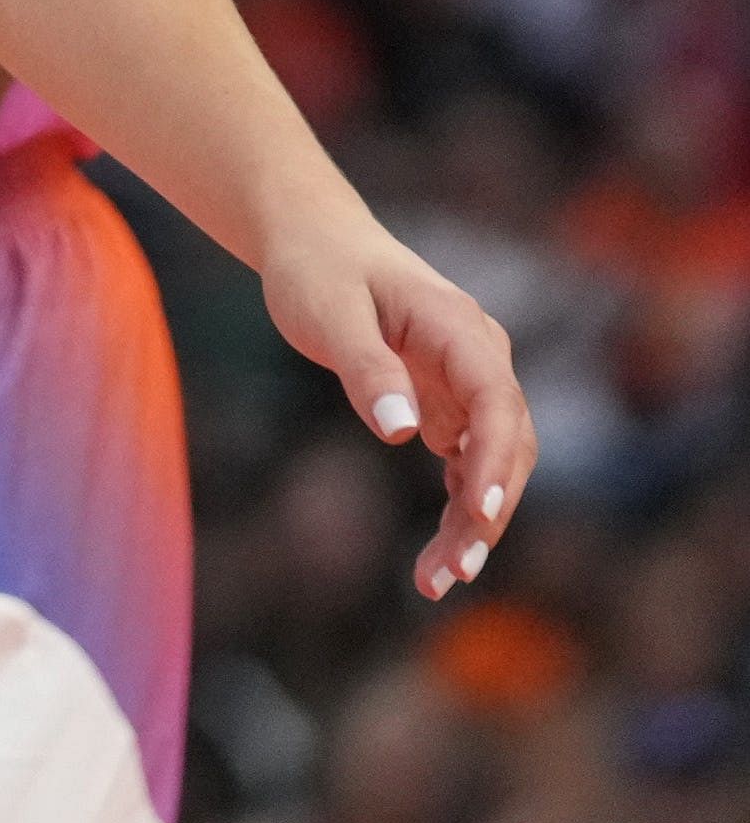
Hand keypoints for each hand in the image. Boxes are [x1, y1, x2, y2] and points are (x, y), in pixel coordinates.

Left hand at [260, 211, 534, 599]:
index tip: (478, 511)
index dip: (495, 460)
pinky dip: (458, 509)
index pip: (498, 402)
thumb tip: (403, 433)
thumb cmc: (318, 269)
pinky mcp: (450, 404)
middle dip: (485, 513)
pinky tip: (439, 556)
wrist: (316, 242)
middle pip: (507, 445)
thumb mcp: (327, 311)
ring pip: (492, 464)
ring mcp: (469, 384)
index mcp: (460, 329)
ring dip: (474, 523)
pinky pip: (467, 464)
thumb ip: (365, 368)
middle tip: (449, 573)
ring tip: (436, 580)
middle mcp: (479, 358)